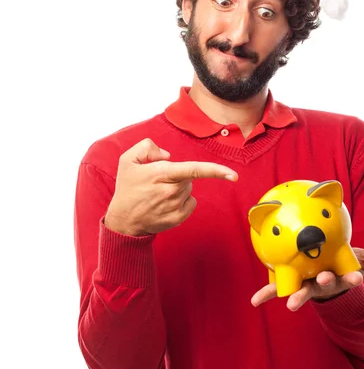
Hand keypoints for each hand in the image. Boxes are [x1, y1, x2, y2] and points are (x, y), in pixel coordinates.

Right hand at [105, 138, 237, 235]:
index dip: (217, 171)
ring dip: (178, 189)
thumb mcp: (128, 160)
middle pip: (190, 177)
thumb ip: (147, 147)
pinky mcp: (178, 218)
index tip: (234, 175)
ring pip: (189, 189)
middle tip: (156, 182)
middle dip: (178, 176)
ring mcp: (176, 206)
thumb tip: (168, 156)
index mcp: (162, 174)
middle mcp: (171, 191)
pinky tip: (164, 204)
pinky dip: (182, 201)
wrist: (123, 221)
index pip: (195, 170)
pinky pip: (190, 203)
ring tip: (157, 194)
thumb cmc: (127, 188)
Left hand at [251, 245, 363, 311]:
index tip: (357, 278)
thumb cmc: (342, 267)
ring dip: (296, 297)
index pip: (348, 278)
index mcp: (339, 278)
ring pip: (301, 292)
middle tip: (325, 281)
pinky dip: (266, 295)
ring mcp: (306, 287)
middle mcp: (322, 285)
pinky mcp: (291, 286)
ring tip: (290, 305)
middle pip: (324, 287)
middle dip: (325, 285)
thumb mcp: (360, 261)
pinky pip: (276, 290)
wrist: (326, 277)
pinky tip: (254, 302)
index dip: (353, 279)